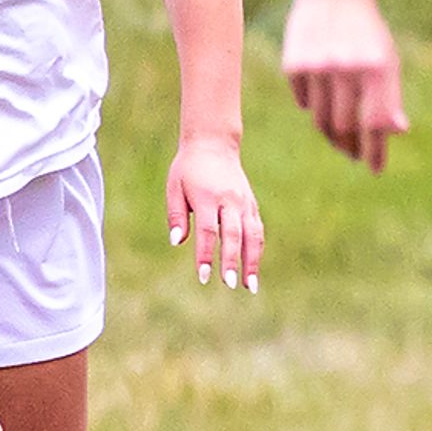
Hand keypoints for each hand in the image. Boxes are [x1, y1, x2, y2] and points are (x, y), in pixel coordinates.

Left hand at [166, 132, 264, 292]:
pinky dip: (256, 249)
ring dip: (252, 261)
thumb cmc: (189, 168)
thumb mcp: (174, 187)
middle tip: (230, 284)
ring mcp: (244, 203)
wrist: (214, 144)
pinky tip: (253, 267)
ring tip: (251, 286)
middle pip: (233, 236)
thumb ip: (177, 215)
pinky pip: (257, 230)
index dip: (206, 255)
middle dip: (232, 262)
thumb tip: (177, 242)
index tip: (204, 276)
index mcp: (208, 197)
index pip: (208, 232)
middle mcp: (230, 201)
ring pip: (252, 235)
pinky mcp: (251, 204)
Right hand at [282, 0, 408, 174]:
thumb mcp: (386, 60)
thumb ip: (389, 96)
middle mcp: (347, 68)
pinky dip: (312, 106)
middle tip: (353, 154)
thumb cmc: (367, 33)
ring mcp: (318, 66)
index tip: (374, 169)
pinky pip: (304, 99)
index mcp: (377, 68)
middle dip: (350, 145)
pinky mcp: (295, 63)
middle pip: (344, 126)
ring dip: (331, 134)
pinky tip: (319, 106)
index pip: (375, 123)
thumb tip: (395, 133)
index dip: (375, 150)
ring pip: (321, 118)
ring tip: (339, 139)